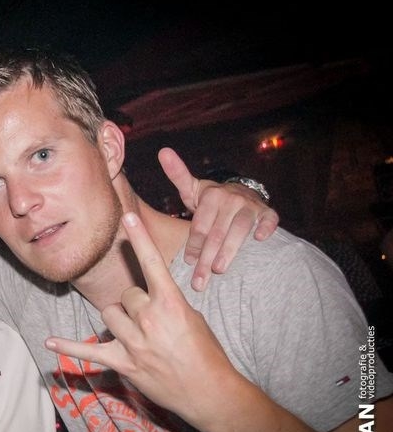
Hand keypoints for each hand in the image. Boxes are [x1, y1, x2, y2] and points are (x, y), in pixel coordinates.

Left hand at [45, 212, 240, 425]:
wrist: (209, 391)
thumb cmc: (205, 351)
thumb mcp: (191, 317)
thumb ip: (165, 301)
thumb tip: (144, 295)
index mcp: (171, 303)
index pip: (152, 264)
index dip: (140, 239)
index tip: (128, 217)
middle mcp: (150, 320)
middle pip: (126, 295)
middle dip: (136, 305)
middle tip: (153, 324)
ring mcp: (135, 343)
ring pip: (109, 314)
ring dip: (120, 322)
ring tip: (139, 336)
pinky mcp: (123, 363)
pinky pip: (89, 352)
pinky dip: (69, 347)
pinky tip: (50, 342)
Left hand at [159, 147, 278, 290]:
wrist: (240, 194)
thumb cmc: (211, 199)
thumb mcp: (193, 189)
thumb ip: (177, 175)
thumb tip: (163, 151)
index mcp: (211, 195)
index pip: (200, 225)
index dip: (193, 245)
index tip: (188, 262)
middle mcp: (231, 199)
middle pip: (216, 233)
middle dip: (207, 258)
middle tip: (200, 280)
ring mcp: (250, 206)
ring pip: (239, 231)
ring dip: (230, 252)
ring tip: (219, 270)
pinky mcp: (267, 213)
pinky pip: (269, 221)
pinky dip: (266, 228)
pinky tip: (259, 240)